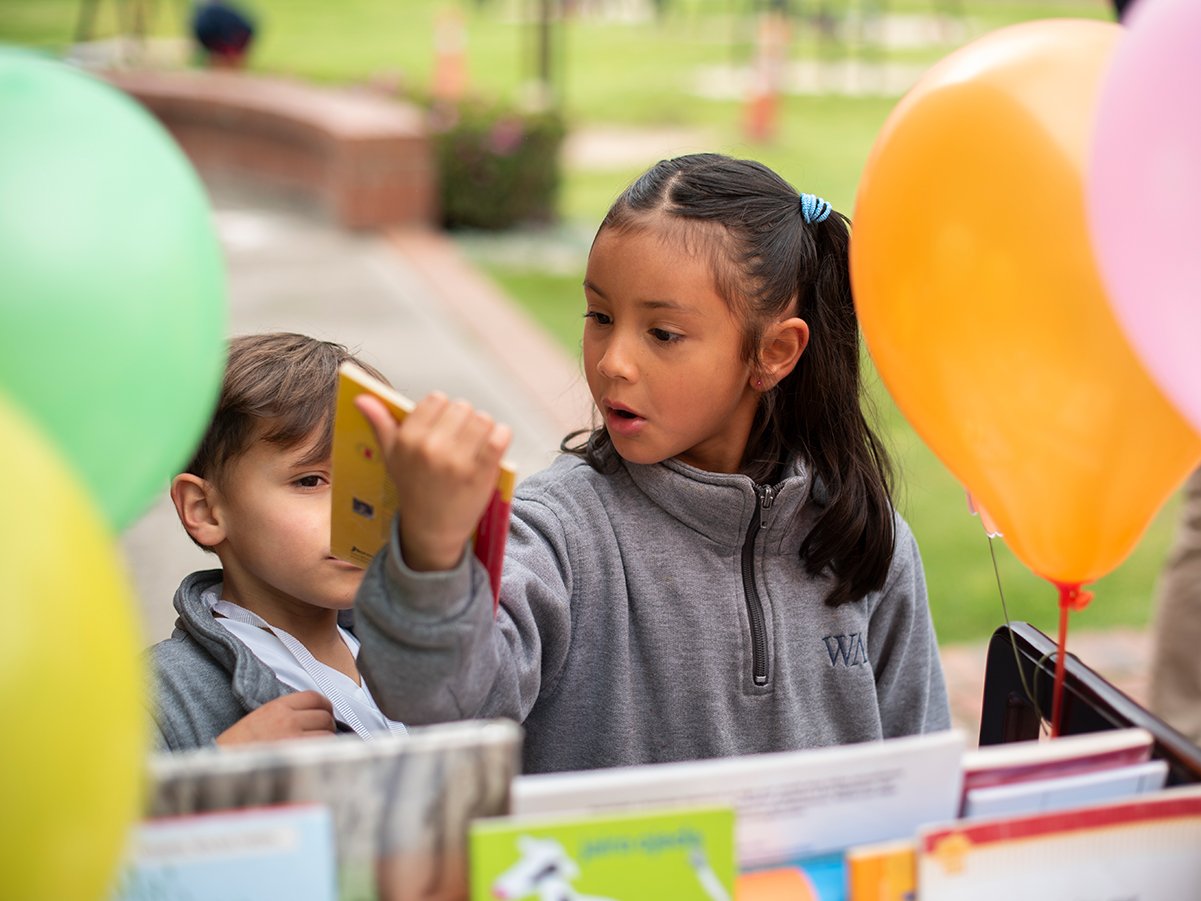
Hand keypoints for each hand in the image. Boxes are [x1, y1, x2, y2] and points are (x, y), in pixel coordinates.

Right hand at [215, 691, 335, 745]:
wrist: (222, 765)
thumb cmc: (237, 747)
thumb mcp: (259, 719)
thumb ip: (285, 714)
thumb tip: (312, 717)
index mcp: (277, 707)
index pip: (314, 697)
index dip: (324, 706)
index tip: (324, 713)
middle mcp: (287, 719)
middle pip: (325, 715)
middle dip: (327, 724)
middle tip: (321, 733)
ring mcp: (293, 738)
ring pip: (327, 732)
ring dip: (327, 739)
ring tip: (317, 747)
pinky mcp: (297, 756)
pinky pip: (324, 749)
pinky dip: (325, 752)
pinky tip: (316, 757)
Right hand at [356, 391, 511, 573]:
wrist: (431, 530)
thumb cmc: (413, 490)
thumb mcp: (391, 457)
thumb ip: (380, 424)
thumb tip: (363, 398)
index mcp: (408, 440)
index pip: (435, 399)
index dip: (441, 412)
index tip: (441, 428)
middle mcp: (431, 447)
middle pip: (461, 406)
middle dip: (463, 420)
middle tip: (459, 440)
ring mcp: (457, 461)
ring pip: (482, 419)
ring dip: (482, 429)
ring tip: (475, 445)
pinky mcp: (482, 472)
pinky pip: (500, 436)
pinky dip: (500, 437)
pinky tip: (492, 447)